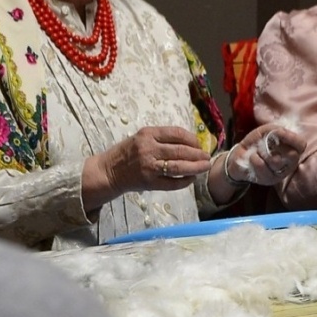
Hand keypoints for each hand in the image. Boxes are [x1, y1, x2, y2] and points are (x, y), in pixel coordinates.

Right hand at [95, 126, 210, 194]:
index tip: (199, 144)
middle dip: (198, 154)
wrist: (109, 171)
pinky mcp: (149, 183)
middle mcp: (149, 149)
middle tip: (207, 157)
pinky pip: (173, 183)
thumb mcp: (141, 138)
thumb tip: (190, 142)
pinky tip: (191, 178)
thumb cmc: (127, 153)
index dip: (193, 139)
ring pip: (179, 167)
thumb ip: (162, 138)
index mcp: (148, 134)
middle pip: (181, 151)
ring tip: (205, 167)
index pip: (177, 134)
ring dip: (196, 167)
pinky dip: (185, 181)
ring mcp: (149, 167)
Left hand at [226, 122, 305, 185]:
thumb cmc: (256, 142)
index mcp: (292, 149)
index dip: (292, 138)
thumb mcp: (266, 131)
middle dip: (277, 146)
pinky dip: (254, 158)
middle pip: (292, 155)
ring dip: (263, 152)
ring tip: (258, 151)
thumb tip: (280, 131)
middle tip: (266, 144)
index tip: (279, 132)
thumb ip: (275, 129)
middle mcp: (290, 163)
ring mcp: (281, 173)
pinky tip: (253, 158)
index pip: (301, 144)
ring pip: (276, 161)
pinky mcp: (270, 180)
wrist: (241, 156)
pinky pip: (262, 166)